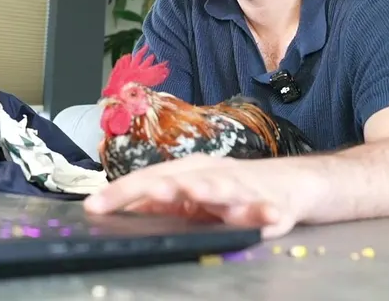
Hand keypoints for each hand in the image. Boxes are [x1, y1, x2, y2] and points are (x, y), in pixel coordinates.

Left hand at [82, 154, 320, 239]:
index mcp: (191, 171)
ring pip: (226, 188)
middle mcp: (216, 175)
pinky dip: (268, 213)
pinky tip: (268, 216)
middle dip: (167, 185)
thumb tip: (124, 207)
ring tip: (195, 193)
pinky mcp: (273, 205)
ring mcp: (245, 189)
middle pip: (186, 178)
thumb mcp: (194, 194)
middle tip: (148, 191)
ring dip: (211, 190)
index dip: (123, 192)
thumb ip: (162, 202)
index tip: (94, 205)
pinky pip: (269, 211)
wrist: (293, 183)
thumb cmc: (237, 189)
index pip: (151, 178)